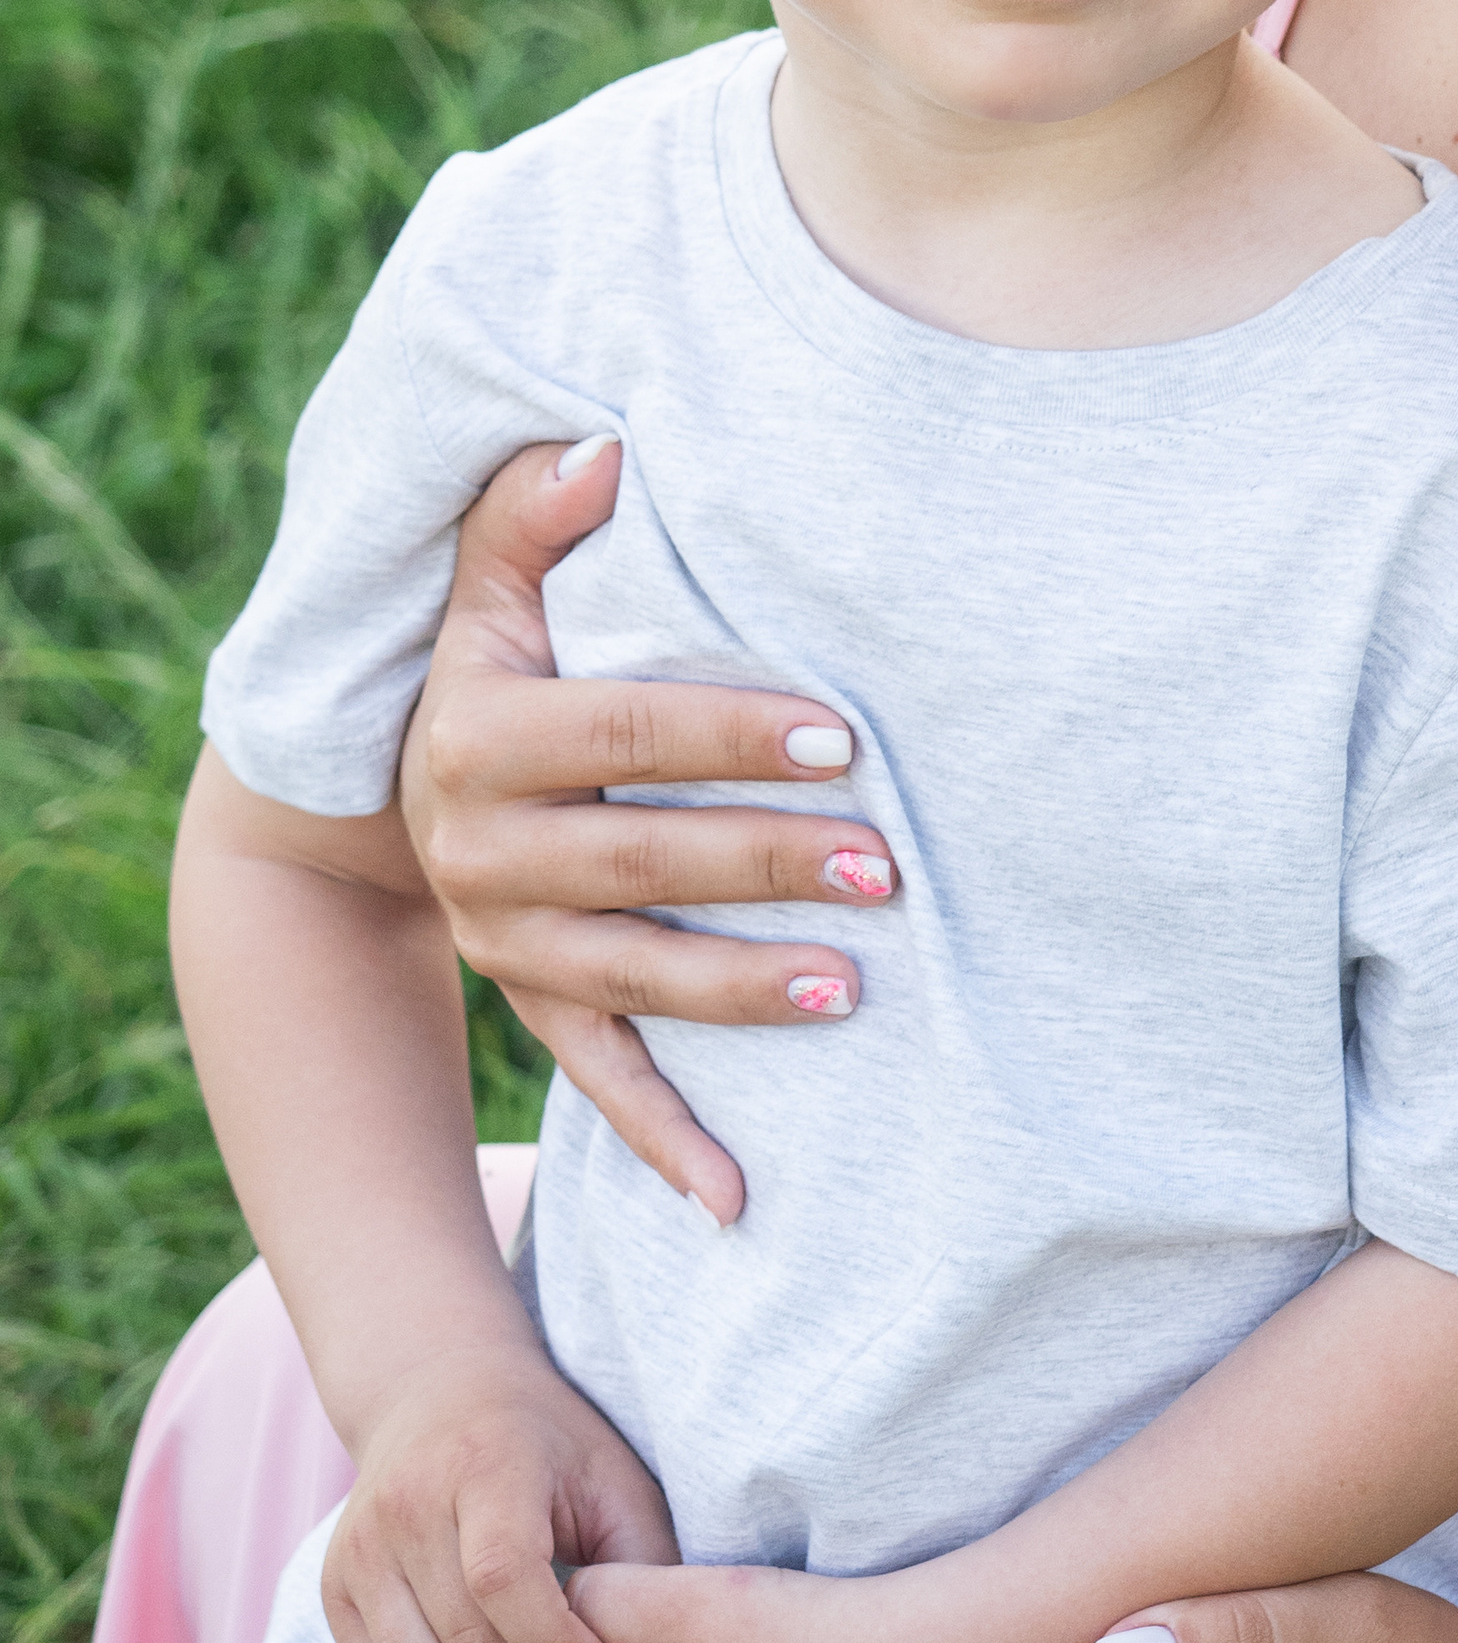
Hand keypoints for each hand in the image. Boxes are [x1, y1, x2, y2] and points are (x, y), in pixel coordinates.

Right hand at [324, 1345, 678, 1642]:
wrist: (440, 1393)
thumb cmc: (547, 1444)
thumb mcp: (613, 1480)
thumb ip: (638, 1565)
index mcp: (483, 1465)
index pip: (501, 1576)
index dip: (554, 1642)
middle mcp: (407, 1505)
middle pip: (467, 1639)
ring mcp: (361, 1548)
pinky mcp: (335, 1586)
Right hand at [399, 435, 899, 1221]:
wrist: (385, 797)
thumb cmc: (491, 660)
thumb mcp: (488, 585)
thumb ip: (530, 512)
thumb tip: (603, 446)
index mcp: (477, 736)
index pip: (621, 732)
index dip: (730, 735)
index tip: (839, 737)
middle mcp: (478, 849)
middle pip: (639, 858)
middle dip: (764, 861)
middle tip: (886, 863)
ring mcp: (505, 943)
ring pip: (632, 976)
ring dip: (743, 990)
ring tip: (856, 987)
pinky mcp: (529, 1007)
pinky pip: (600, 1082)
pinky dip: (668, 1140)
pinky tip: (743, 1196)